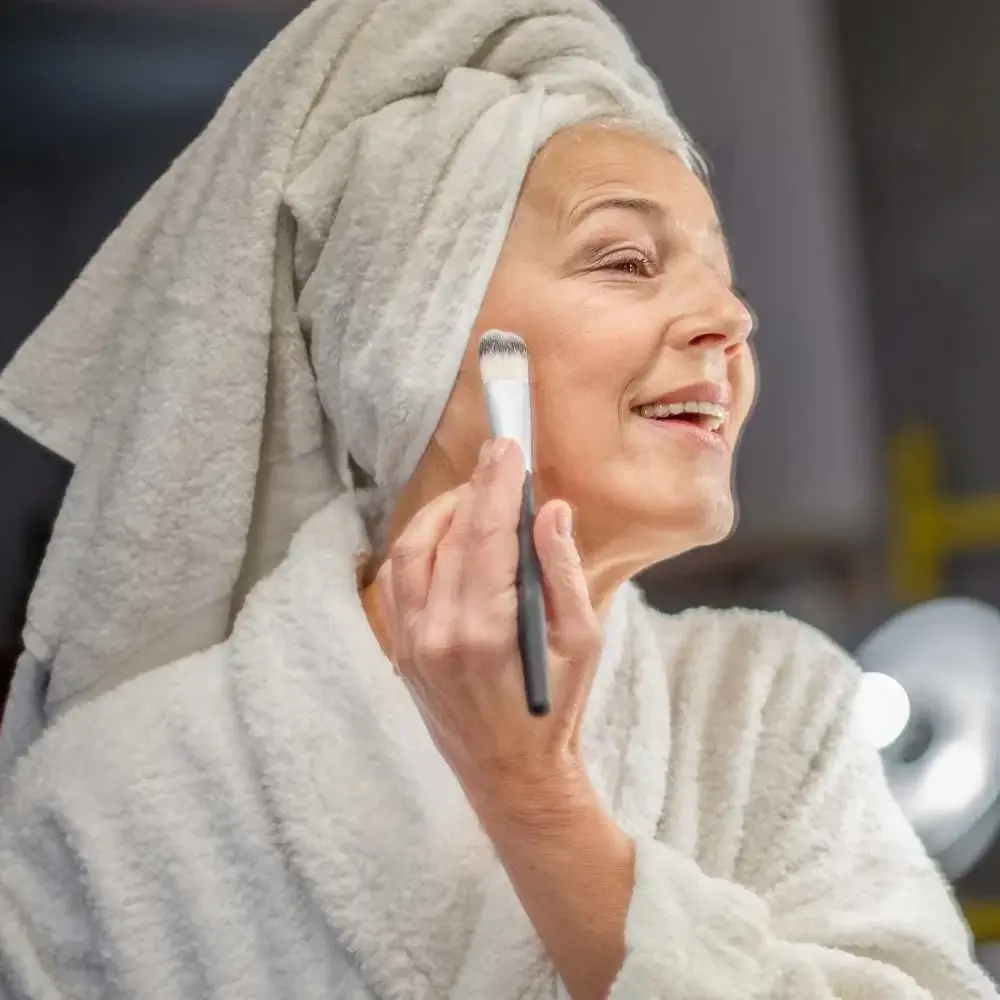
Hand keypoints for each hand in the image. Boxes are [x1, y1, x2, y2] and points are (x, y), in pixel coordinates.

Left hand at [376, 438, 602, 809]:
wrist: (509, 774)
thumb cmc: (555, 709)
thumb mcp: (582, 642)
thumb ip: (562, 572)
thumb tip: (548, 510)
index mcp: (487, 629)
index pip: (485, 533)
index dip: (496, 482)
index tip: (507, 444)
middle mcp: (438, 631)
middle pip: (447, 534)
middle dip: (472, 487)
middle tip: (498, 461)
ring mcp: (411, 641)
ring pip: (410, 550)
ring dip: (441, 513)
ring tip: (474, 496)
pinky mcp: (400, 648)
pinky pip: (397, 580)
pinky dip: (417, 546)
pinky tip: (444, 537)